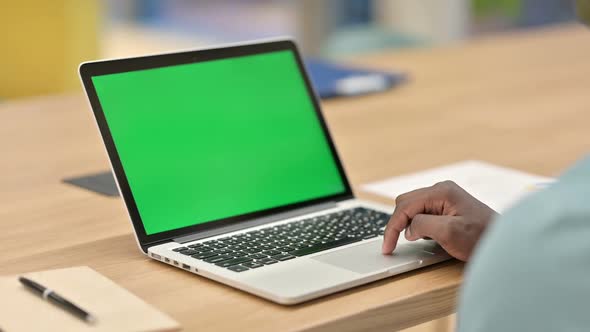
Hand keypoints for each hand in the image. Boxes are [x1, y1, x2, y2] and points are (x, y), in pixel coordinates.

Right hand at [381, 181, 497, 260]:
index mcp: (441, 192)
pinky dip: (416, 224)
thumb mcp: (449, 233)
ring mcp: (444, 197)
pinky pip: (422, 212)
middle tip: (395, 244)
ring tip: (410, 241)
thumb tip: (408, 228)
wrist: (504, 244)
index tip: (387, 246)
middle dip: (398, 223)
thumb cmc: (482, 238)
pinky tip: (421, 236)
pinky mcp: (447, 207)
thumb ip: (423, 226)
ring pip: (412, 207)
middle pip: (405, 203)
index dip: (392, 227)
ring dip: (407, 224)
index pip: (405, 206)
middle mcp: (441, 190)